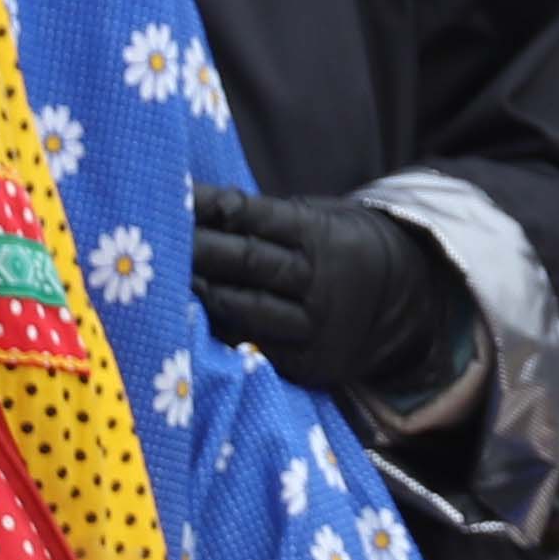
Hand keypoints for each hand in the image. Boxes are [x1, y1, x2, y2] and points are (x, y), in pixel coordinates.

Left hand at [190, 180, 479, 407]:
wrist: (403, 303)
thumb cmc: (335, 250)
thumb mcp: (316, 221)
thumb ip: (266, 220)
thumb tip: (197, 206)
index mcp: (319, 234)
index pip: (255, 216)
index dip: (211, 207)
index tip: (175, 198)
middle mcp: (320, 279)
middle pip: (248, 261)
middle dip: (198, 249)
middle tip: (155, 238)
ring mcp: (315, 324)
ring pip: (248, 309)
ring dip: (204, 295)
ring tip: (166, 282)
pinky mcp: (310, 362)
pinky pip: (256, 345)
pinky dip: (223, 332)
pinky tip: (192, 323)